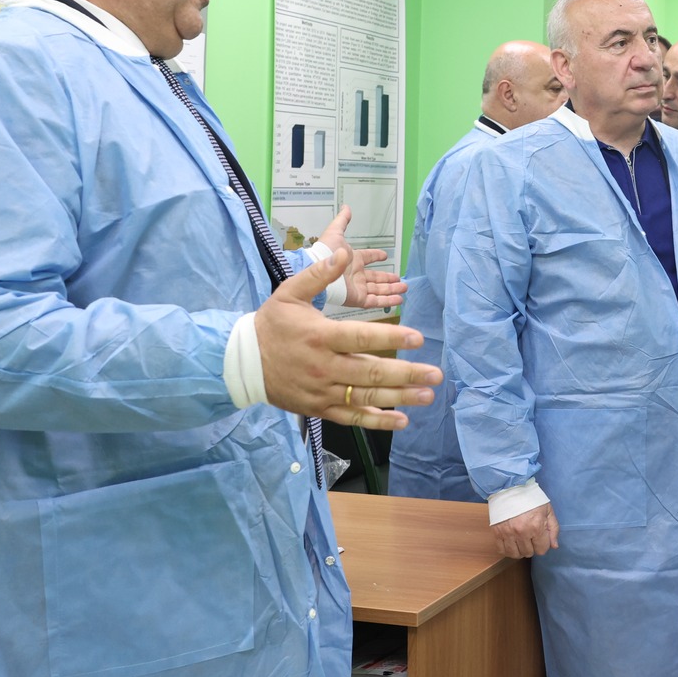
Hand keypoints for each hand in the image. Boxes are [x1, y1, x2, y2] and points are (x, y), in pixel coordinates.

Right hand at [255, 246, 438, 429]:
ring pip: (366, 397)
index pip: (360, 337)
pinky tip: (401, 420)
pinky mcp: (319, 408)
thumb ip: (318, 274)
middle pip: (371, 372)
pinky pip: (351, 417)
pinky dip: (377, 421)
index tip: (418, 338)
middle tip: (435, 375)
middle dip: (407, 374)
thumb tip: (342, 255)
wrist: (242, 363)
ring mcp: (323, 390)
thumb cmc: (271, 325)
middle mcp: (324, 366)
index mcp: (320, 336)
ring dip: (400, 398)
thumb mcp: (288, 293)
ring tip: (427, 396)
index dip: (391, 337)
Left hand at [314, 206, 407, 310]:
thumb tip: (346, 207)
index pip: (368, 258)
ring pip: (378, 290)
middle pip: (376, 277)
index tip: (384, 255)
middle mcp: (356, 274)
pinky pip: (375, 301)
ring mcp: (357, 287)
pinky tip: (398, 298)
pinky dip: (387, 301)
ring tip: (404, 287)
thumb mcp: (335, 233)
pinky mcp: (357, 298)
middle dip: (388, 278)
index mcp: (353, 260)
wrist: (316, 270)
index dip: (376, 256)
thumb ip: (342, 221)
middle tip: (400, 279)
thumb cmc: (324, 252)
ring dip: (391, 289)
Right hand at [493, 503, 558, 557]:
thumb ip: (553, 529)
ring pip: (515, 554)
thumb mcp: (547, 510)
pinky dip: (507, 549)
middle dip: (532, 547)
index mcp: (536, 527)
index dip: (543, 544)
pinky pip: (502, 550)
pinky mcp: (497, 532)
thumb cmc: (531, 498)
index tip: (540, 537)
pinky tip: (511, 543)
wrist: (510, 488)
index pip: (542, 549)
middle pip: (529, 553)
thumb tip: (554, 546)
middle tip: (531, 537)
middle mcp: (522, 533)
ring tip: (521, 541)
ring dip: (520, 550)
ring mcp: (508, 533)